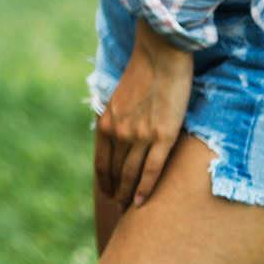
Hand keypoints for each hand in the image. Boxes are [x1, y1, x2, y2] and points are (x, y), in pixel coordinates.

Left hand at [96, 22, 193, 208]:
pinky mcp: (163, 136)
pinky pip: (151, 170)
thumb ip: (117, 121)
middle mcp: (119, 132)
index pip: (101, 162)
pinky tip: (141, 202)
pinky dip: (145, 188)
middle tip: (118, 207)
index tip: (106, 193)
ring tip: (129, 208)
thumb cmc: (143, 74)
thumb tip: (119, 138)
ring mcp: (140, 136)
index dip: (103, 180)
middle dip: (115, 191)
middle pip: (115, 172)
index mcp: (106, 123)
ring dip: (128, 194)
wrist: (161, 55)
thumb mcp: (119, 100)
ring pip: (131, 175)